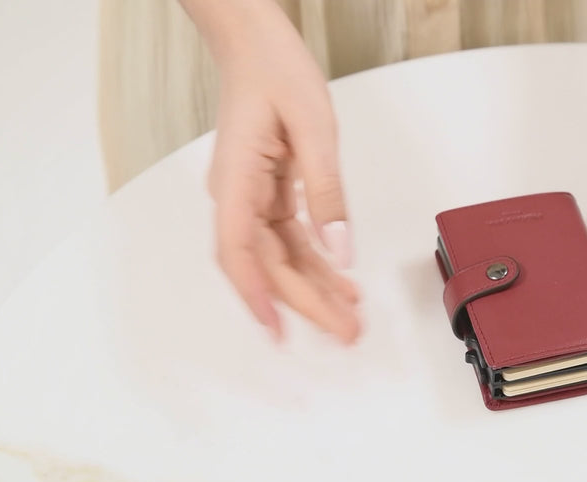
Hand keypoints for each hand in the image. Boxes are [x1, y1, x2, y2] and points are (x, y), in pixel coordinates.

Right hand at [182, 0, 360, 342]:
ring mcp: (250, 197)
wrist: (257, 44)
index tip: (278, 333)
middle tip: (346, 333)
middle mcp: (236, 196)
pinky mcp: (267, 193)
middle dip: (306, 303)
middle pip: (266, 265)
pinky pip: (290, 238)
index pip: (239, 253)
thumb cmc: (276, 72)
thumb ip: (326, 193)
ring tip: (351, 315)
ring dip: (315, 288)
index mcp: (236, 181)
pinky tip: (342, 280)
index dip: (257, 298)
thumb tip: (339, 250)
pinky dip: (317, 261)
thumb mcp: (315, 130)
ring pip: (280, 257)